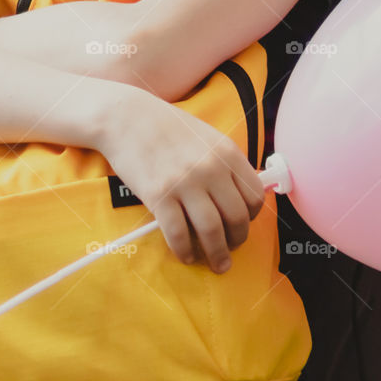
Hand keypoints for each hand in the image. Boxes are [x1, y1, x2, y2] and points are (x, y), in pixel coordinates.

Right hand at [95, 89, 265, 273]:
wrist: (125, 117)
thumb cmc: (167, 127)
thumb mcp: (207, 136)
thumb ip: (225, 162)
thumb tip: (240, 194)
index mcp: (227, 153)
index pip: (254, 196)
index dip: (251, 216)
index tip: (241, 224)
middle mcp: (211, 169)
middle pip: (236, 218)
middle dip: (237, 241)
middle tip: (231, 250)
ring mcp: (184, 184)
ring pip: (212, 231)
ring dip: (217, 254)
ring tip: (217, 263)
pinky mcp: (159, 196)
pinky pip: (178, 234)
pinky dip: (185, 251)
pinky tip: (186, 255)